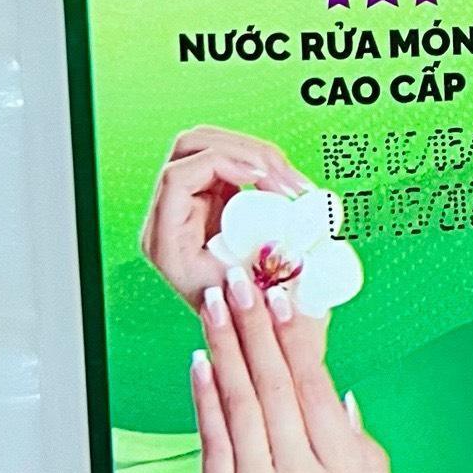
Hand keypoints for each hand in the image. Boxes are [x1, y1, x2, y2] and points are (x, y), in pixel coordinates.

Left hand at [139, 128, 312, 308]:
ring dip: (256, 154)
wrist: (242, 327)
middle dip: (244, 151)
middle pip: (190, 146)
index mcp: (165, 242)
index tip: (264, 177)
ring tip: (293, 183)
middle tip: (286, 178)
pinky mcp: (209, 193)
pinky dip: (261, 165)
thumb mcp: (252, 299)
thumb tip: (308, 248)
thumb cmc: (245, 319)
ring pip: (211, 144)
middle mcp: (168, 216)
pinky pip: (231, 160)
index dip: (221, 164)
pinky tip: (287, 186)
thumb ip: (274, 274)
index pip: (177, 176)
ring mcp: (188, 200)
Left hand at [189, 273, 397, 472]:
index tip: (286, 296)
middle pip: (272, 385)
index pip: (315, 387)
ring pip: (239, 405)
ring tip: (216, 302)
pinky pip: (213, 443)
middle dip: (254, 325)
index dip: (297, 337)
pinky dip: (205, 400)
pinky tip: (201, 363)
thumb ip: (365, 449)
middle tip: (242, 278)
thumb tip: (340, 397)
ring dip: (226, 347)